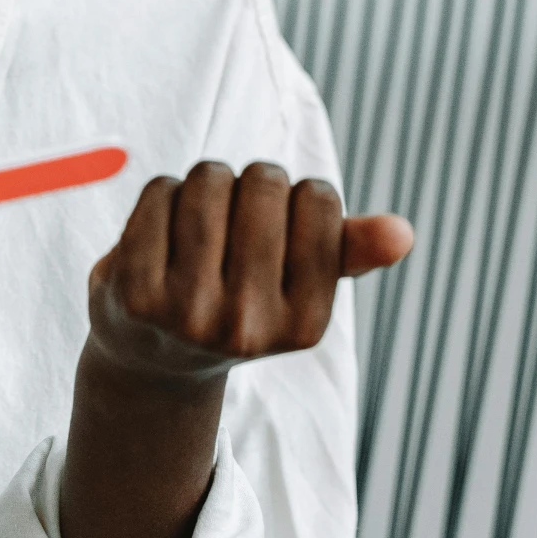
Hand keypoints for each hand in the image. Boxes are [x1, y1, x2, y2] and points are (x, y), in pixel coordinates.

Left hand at [85, 161, 413, 386]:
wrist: (152, 357)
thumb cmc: (239, 300)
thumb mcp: (302, 284)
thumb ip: (350, 252)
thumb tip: (404, 233)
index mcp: (305, 325)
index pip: (318, 199)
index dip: (298, 197)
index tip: (281, 231)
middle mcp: (247, 326)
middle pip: (263, 182)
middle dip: (250, 185)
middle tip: (235, 226)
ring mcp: (185, 312)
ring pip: (210, 179)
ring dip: (206, 185)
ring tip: (201, 225)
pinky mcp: (132, 290)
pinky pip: (161, 191)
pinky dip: (164, 196)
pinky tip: (161, 234)